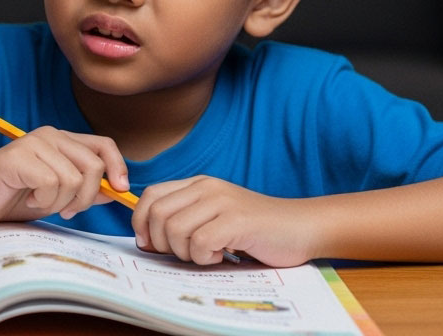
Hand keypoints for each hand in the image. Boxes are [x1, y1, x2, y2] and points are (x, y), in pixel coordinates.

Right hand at [0, 126, 127, 224]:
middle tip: (67, 210)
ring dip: (60, 202)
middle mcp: (49, 136)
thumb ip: (83, 189)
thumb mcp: (56, 195)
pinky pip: (51, 183)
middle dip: (86, 197)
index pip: (103, 145)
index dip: (118, 167)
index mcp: (60, 140)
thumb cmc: (11, 196)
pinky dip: (44, 200)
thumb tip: (116, 190)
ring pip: (73, 179)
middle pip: (93, 165)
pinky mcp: (17, 157)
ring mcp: (32, 144)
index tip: (120, 190)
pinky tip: (29, 198)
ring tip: (41, 202)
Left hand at [132, 176, 318, 265]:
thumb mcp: (214, 217)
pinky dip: (204, 257)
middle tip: (186, 254)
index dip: (141, 222)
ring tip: (208, 254)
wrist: (301, 227)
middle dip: (162, 243)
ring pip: (174, 229)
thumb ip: (184, 219)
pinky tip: (222, 256)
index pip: (151, 195)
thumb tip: (145, 241)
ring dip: (185, 252)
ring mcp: (222, 202)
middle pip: (157, 214)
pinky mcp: (236, 220)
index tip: (150, 244)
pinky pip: (199, 242)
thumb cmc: (256, 230)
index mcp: (198, 184)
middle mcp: (206, 187)